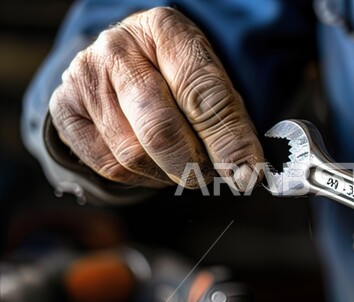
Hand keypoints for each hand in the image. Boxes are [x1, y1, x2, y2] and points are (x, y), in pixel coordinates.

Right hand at [49, 7, 262, 189]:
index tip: (246, 173)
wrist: (126, 62)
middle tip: (210, 174)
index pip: (200, 93)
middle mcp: (118, 48)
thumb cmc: (177, 74)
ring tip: (184, 163)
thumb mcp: (210, 82)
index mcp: (165, 30)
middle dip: (193, 164)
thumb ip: (228, 122)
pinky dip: (141, 176)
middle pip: (160, 128)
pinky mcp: (64, 108)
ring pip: (133, 154)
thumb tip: (246, 174)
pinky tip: (155, 164)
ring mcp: (85, 77)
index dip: (227, 140)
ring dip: (168, 173)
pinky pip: (109, 165)